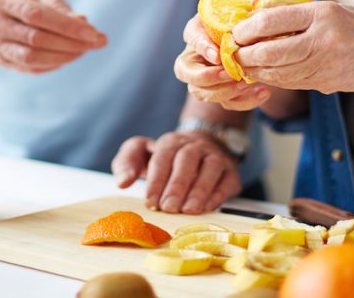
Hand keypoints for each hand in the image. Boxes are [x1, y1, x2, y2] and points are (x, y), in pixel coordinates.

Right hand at [0, 0, 106, 72]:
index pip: (36, 15)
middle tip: (96, 42)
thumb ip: (56, 3)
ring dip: (63, 57)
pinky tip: (66, 57)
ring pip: (30, 58)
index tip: (93, 32)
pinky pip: (26, 68)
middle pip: (35, 39)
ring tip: (84, 50)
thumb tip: (82, 23)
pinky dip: (51, 65)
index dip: (67, 26)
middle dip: (71, 43)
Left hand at [112, 132, 241, 213]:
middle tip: (168, 208)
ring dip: (199, 190)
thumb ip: (125, 164)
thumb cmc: (166, 159)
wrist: (202, 148)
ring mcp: (215, 157)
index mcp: (170, 142)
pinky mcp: (230, 172)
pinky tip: (207, 208)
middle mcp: (195, 146)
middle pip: (186, 160)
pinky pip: (227, 181)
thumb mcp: (140, 155)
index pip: (162, 158)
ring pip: (210, 168)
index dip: (156, 180)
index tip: (150, 202)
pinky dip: (218, 194)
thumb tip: (123, 182)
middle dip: (177, 185)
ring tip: (188, 210)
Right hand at [174, 16, 272, 110]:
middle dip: (207, 77)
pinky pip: (226, 103)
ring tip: (247, 83)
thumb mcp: (242, 10)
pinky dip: (245, 101)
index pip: (192, 38)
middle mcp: (194, 56)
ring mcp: (203, 78)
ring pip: (201, 93)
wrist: (248, 39)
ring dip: (224, 91)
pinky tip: (264, 91)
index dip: (202, 48)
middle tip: (231, 73)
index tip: (217, 55)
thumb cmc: (240, 21)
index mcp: (197, 31)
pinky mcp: (220, 93)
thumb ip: (249, 5)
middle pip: (185, 72)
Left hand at [234, 1, 353, 94]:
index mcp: (323, 14)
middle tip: (232, 51)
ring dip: (254, 69)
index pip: (272, 21)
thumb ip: (296, 11)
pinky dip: (271, 78)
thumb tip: (256, 8)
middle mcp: (322, 40)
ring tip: (241, 63)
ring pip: (276, 72)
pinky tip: (261, 73)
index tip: (235, 30)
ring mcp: (324, 65)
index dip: (247, 28)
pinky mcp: (325, 82)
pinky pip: (289, 82)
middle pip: (269, 52)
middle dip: (245, 54)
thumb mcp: (333, 8)